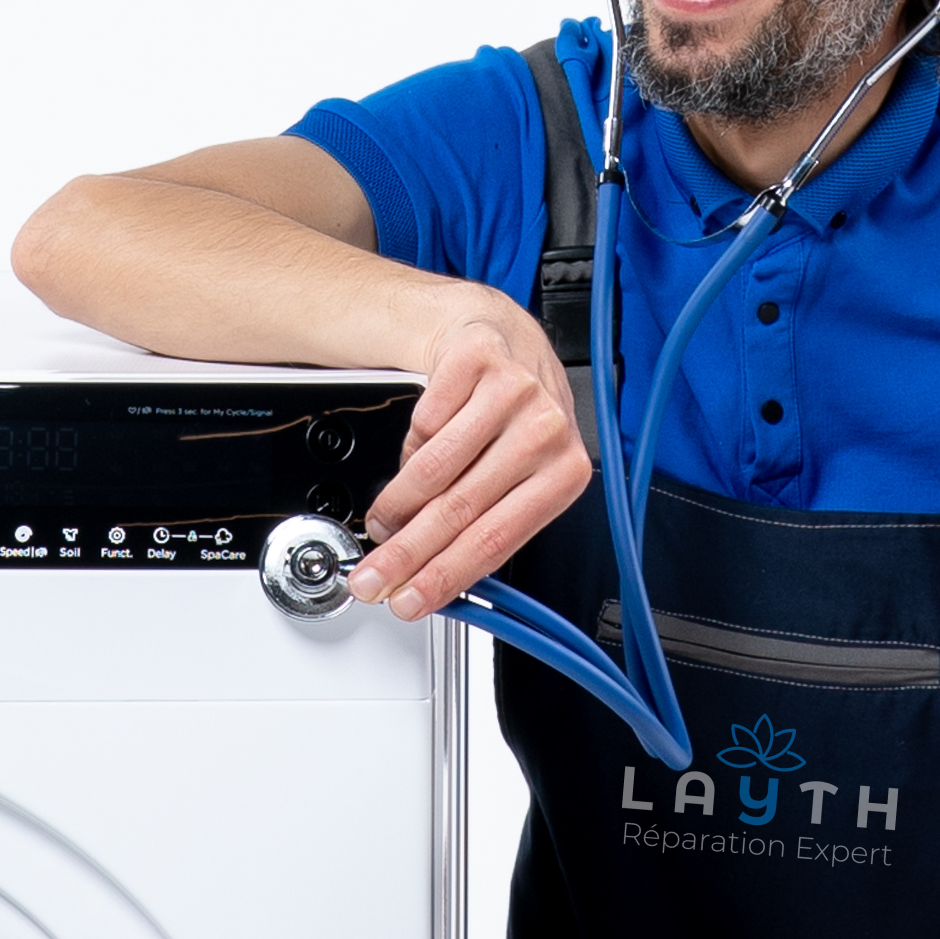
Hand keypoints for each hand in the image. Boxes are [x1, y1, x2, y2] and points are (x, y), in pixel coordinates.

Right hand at [348, 297, 591, 618]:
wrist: (501, 337)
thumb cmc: (512, 416)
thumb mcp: (522, 473)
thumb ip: (492, 523)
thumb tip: (439, 583)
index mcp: (566, 471)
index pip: (496, 538)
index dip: (445, 576)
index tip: (409, 601)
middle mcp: (546, 429)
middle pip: (461, 509)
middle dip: (407, 554)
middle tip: (373, 578)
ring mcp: (513, 391)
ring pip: (435, 469)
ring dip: (396, 507)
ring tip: (380, 524)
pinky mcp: (477, 361)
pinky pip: (424, 424)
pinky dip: (407, 449)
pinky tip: (409, 459)